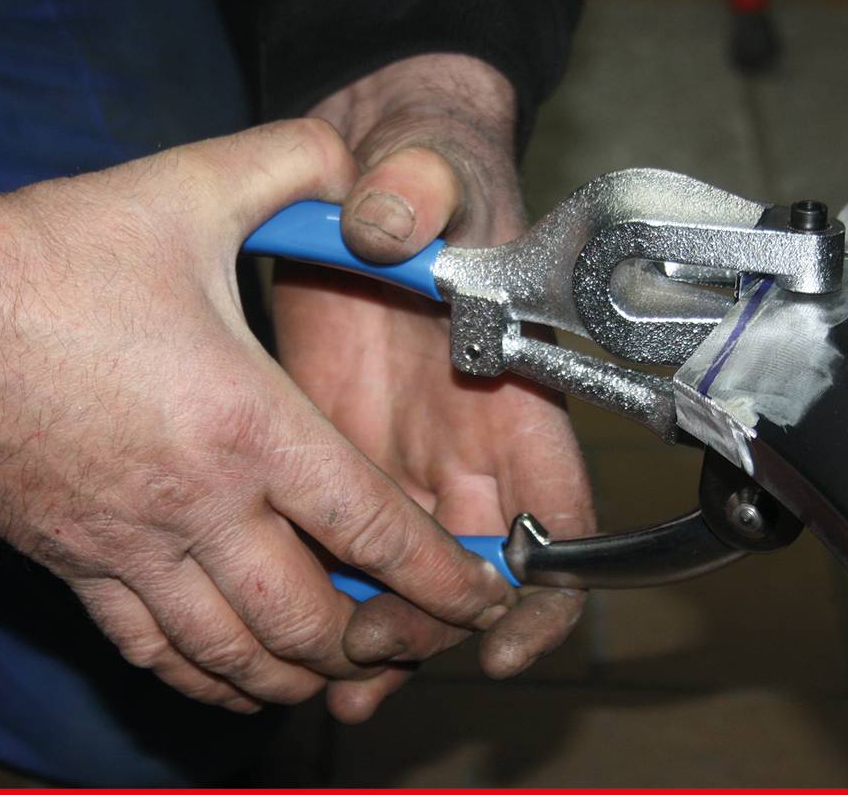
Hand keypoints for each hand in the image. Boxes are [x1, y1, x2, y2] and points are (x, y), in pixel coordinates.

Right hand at [0, 102, 516, 713]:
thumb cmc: (52, 252)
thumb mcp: (189, 186)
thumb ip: (295, 164)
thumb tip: (362, 170)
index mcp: (246, 424)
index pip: (372, 528)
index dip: (442, 575)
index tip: (484, 597)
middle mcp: (197, 504)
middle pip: (310, 618)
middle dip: (379, 639)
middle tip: (415, 632)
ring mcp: (128, 546)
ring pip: (232, 654)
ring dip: (298, 673)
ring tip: (339, 667)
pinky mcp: (73, 563)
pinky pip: (151, 651)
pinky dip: (206, 678)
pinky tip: (233, 678)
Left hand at [275, 55, 595, 721]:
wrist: (368, 171)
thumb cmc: (427, 169)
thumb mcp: (431, 166)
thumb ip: (420, 185)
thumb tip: (390, 213)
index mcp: (512, 392)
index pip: (559, 510)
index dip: (549, 587)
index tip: (502, 643)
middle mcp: (466, 443)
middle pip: (473, 571)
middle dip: (435, 628)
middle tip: (370, 651)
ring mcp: (401, 456)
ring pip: (407, 577)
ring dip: (379, 635)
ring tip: (331, 681)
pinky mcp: (337, 453)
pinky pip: (345, 546)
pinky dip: (328, 598)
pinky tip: (288, 638)